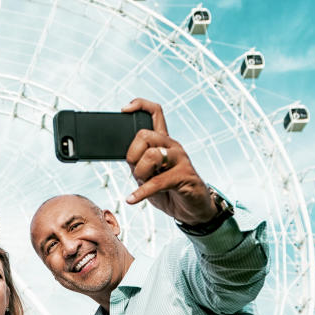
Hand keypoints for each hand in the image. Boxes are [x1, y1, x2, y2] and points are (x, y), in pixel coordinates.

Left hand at [121, 98, 217, 224]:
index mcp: (163, 142)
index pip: (155, 112)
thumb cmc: (168, 191)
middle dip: (132, 155)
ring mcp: (180, 159)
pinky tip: (132, 199)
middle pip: (145, 135)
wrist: (191, 209)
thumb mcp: (146, 175)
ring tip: (142, 184)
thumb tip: (122, 155)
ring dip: (140, 173)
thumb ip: (136, 163)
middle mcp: (172, 146)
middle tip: (136, 171)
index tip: (124, 109)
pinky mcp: (185, 176)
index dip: (140, 105)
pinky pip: (157, 181)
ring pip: (152, 155)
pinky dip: (141, 192)